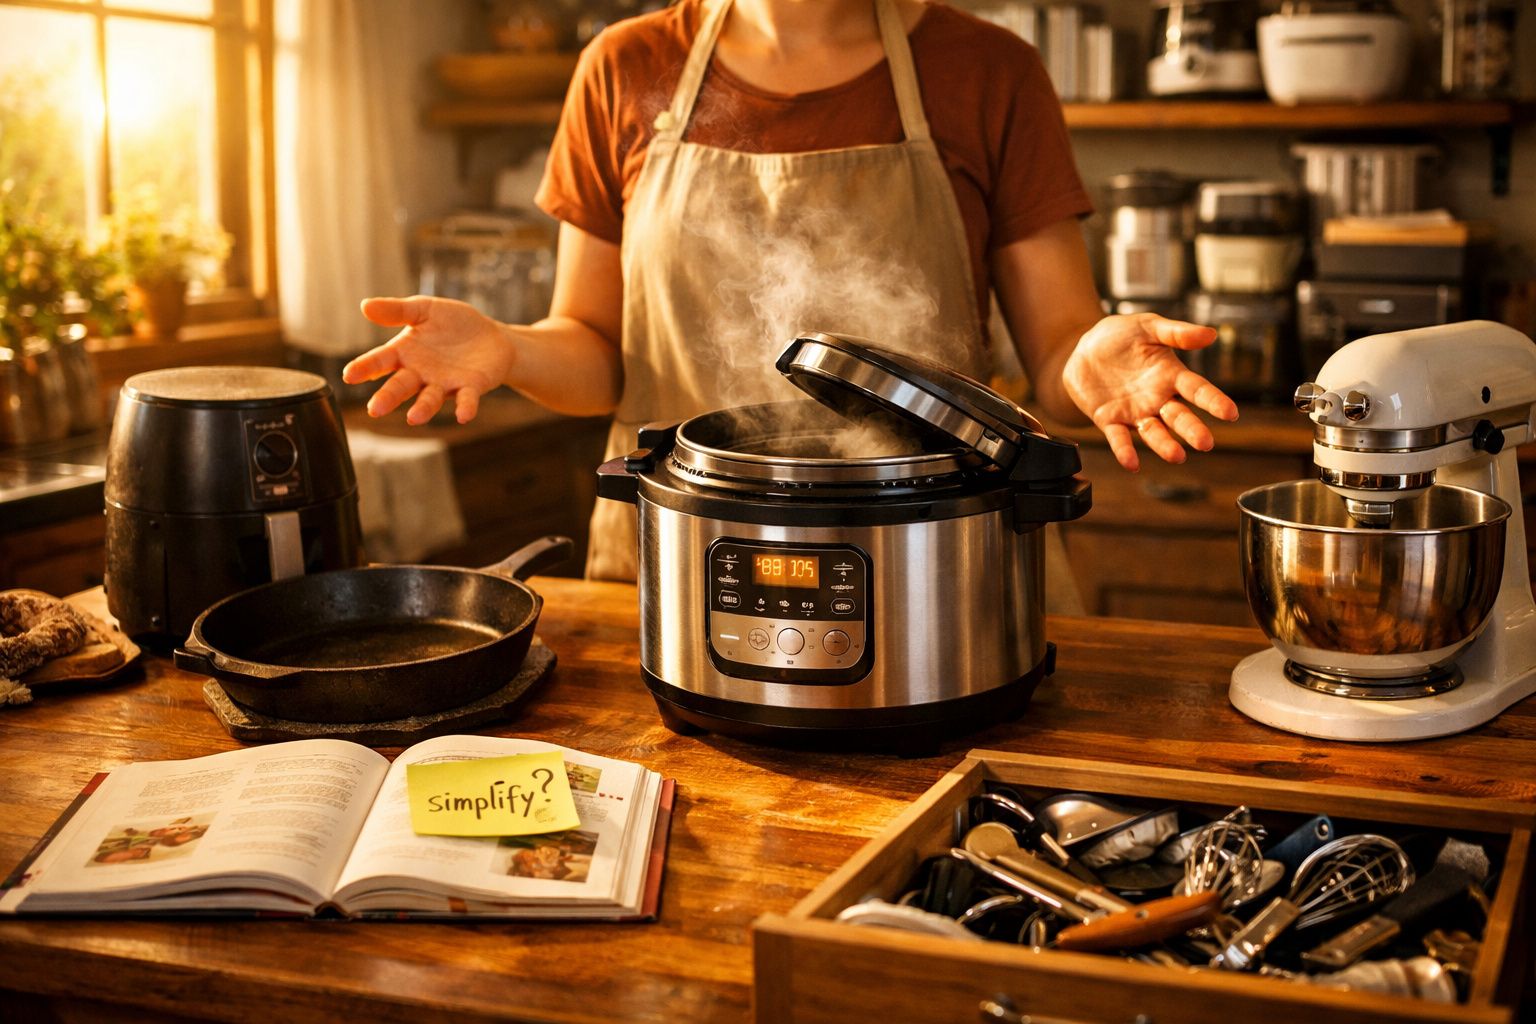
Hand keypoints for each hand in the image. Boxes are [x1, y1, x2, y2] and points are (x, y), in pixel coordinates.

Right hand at [344, 296, 515, 424]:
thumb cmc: (453, 324)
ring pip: (429, 398)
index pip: (380, 361)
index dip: (365, 367)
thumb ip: (398, 310)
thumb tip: (364, 305)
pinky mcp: (470, 388)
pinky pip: (466, 399)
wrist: (492, 337)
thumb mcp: (425, 309)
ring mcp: (444, 384)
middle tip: (375, 409)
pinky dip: (465, 407)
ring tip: (413, 418)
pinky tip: (463, 415)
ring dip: (422, 408)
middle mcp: (420, 374)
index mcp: (405, 353)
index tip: (349, 375)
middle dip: (388, 397)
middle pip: (401, 386)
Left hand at [1061, 313, 1238, 471]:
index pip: (1197, 389)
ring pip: (1154, 432)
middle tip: (1205, 443)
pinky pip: (1120, 439)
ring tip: (1176, 456)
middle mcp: (1157, 399)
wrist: (1084, 348)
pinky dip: (1125, 452)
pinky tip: (1132, 464)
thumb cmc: (1121, 335)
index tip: (1230, 413)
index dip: (1213, 401)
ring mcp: (1135, 412)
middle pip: (1178, 417)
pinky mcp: (1110, 421)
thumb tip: (1211, 334)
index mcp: (1171, 375)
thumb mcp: (1148, 327)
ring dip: (1165, 445)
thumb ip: (1177, 333)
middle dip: (1192, 429)